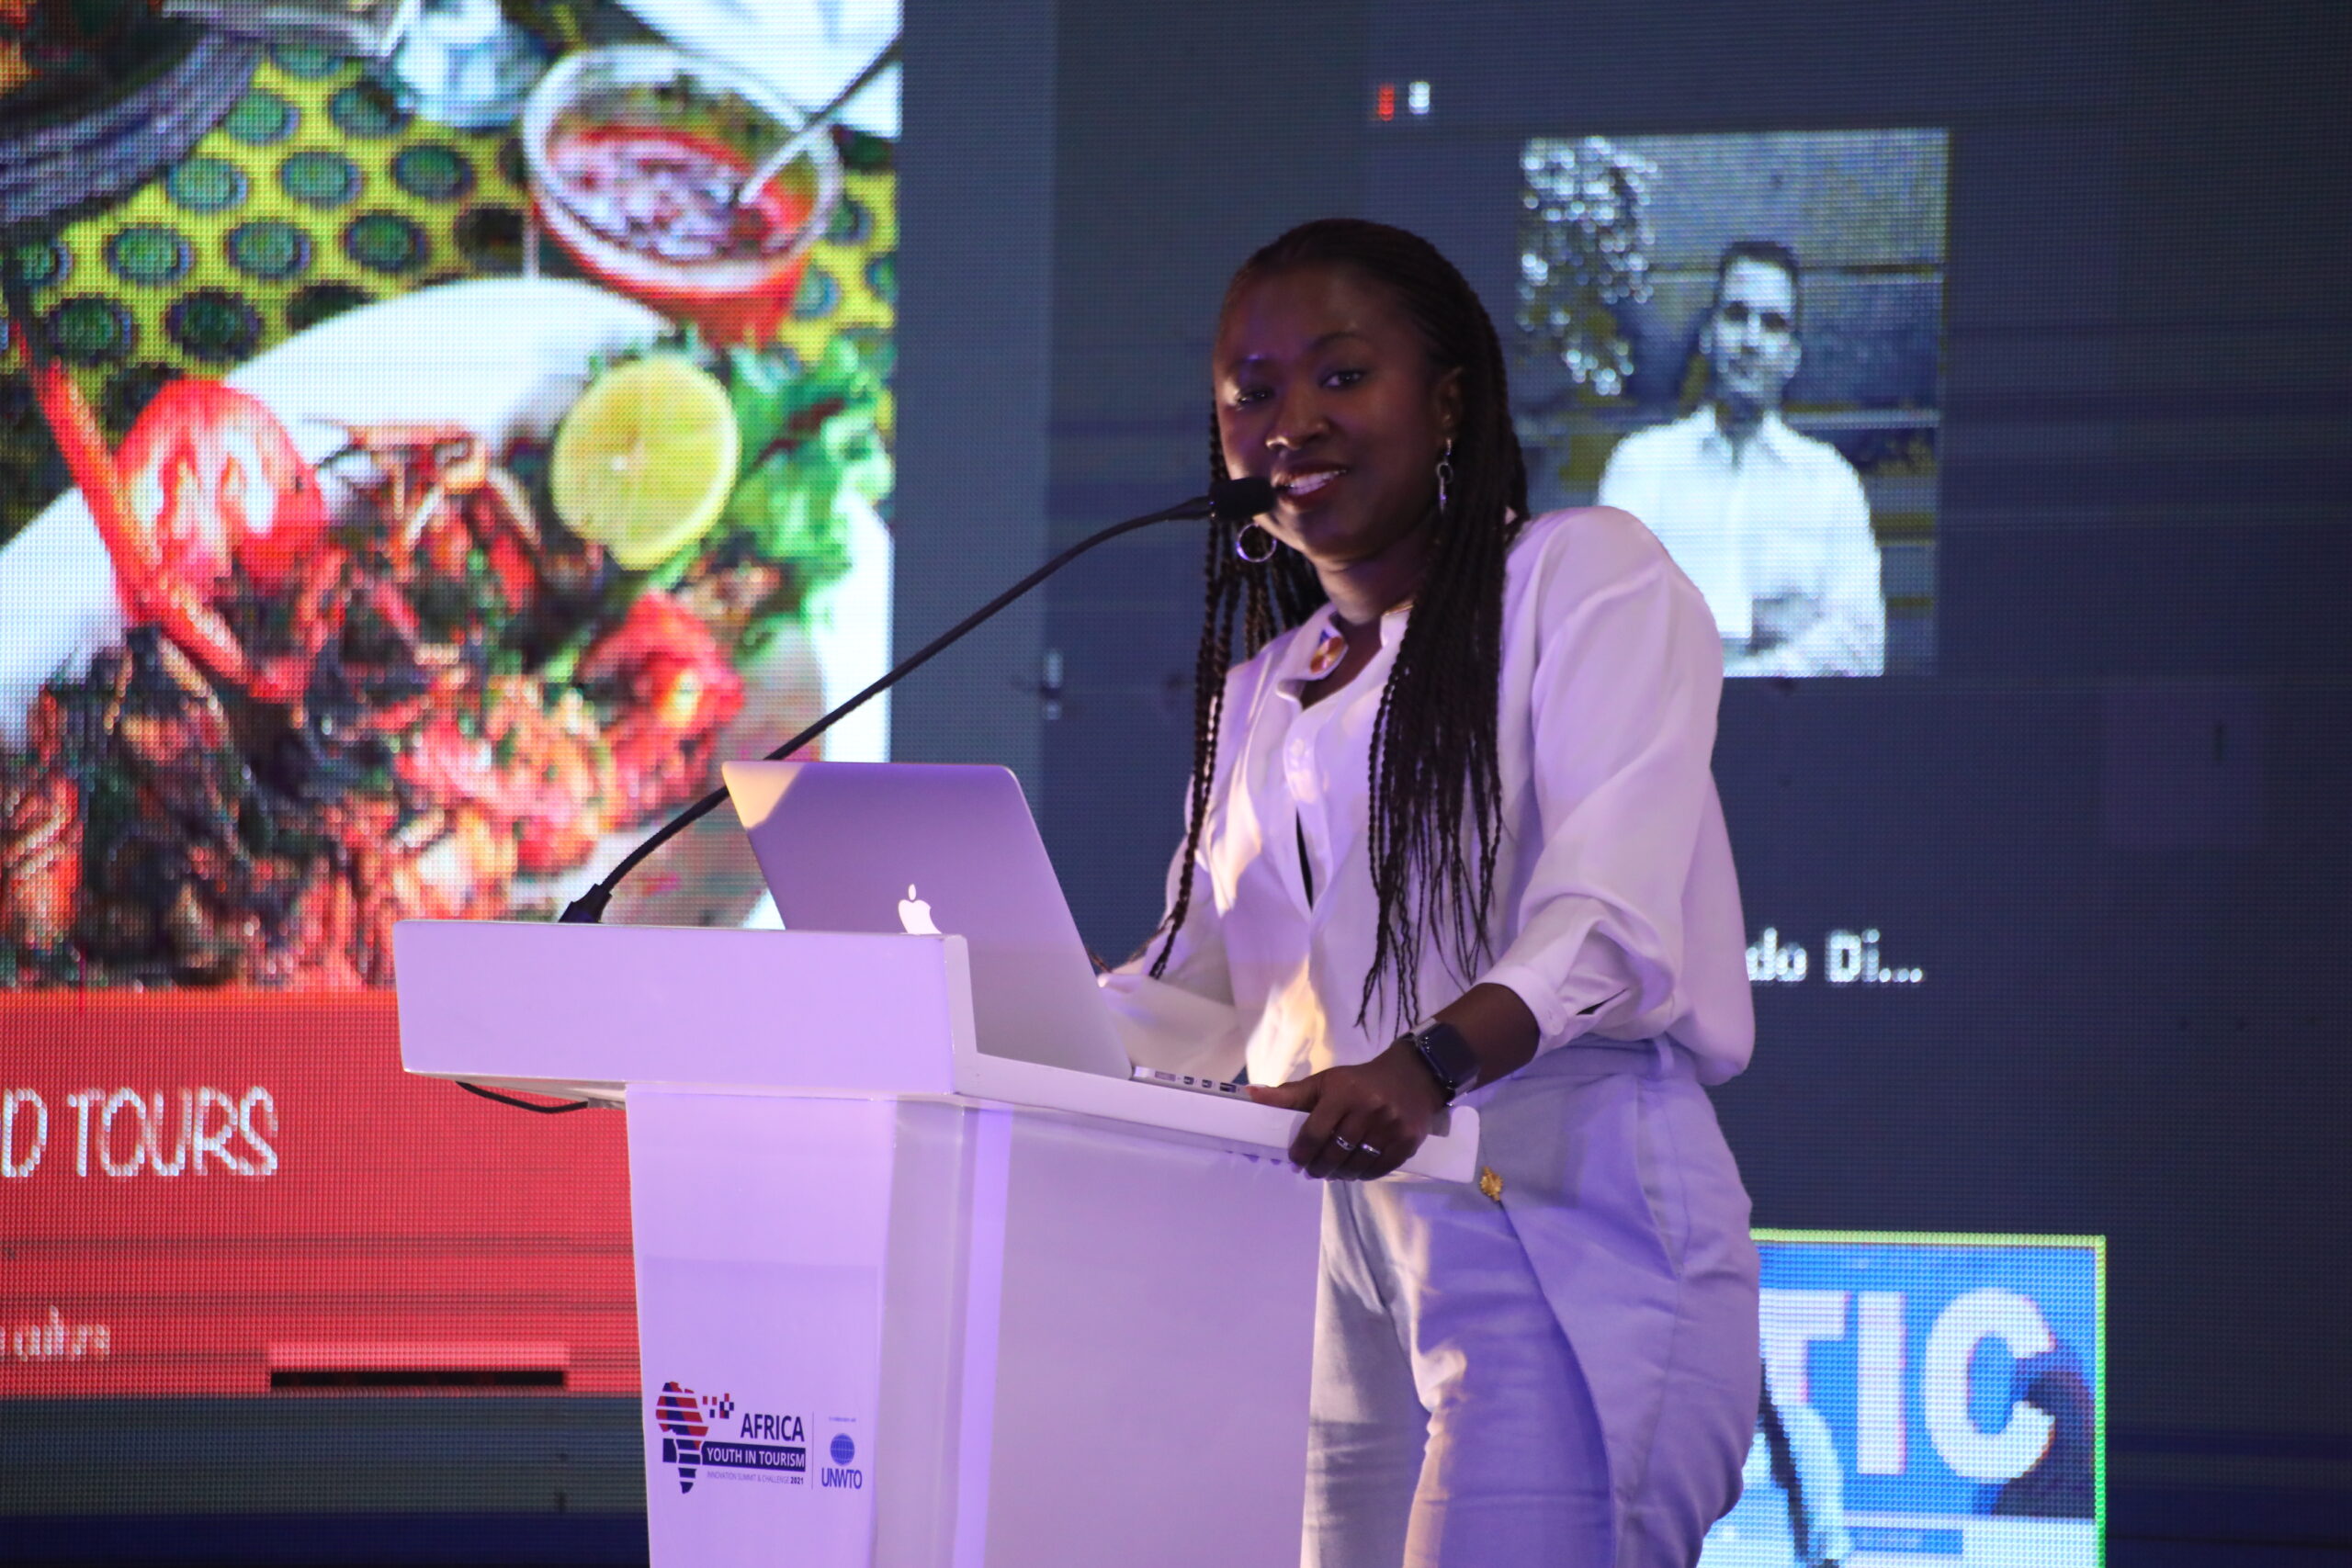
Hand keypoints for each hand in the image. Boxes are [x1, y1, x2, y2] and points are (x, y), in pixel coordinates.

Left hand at [1247, 1039, 1446, 1180]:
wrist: (1412, 1077)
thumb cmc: (1359, 1081)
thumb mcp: (1325, 1081)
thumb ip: (1289, 1094)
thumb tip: (1251, 1095)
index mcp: (1344, 1093)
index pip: (1315, 1132)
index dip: (1301, 1152)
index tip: (1295, 1162)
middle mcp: (1369, 1109)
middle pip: (1336, 1152)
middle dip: (1319, 1167)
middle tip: (1312, 1171)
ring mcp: (1391, 1127)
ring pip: (1357, 1164)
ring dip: (1340, 1174)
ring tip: (1332, 1172)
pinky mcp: (1408, 1141)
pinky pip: (1380, 1168)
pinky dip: (1364, 1175)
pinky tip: (1354, 1172)